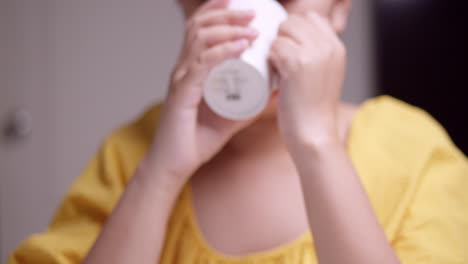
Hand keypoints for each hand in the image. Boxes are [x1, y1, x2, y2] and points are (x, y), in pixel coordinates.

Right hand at [142, 0, 257, 188]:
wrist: (174, 166)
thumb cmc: (196, 140)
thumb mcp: (230, 117)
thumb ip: (249, 104)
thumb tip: (274, 91)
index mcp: (190, 70)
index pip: (199, 29)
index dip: (218, 12)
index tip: (244, 6)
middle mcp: (182, 69)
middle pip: (200, 28)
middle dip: (226, 14)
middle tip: (253, 13)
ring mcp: (180, 81)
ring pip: (200, 41)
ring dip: (228, 29)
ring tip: (252, 27)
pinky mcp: (181, 95)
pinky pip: (200, 66)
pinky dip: (221, 52)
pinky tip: (240, 46)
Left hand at [269, 12, 345, 150]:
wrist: (314, 135)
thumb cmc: (312, 111)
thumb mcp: (323, 76)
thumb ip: (316, 56)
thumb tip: (290, 41)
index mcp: (337, 48)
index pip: (311, 18)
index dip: (294, 31)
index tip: (288, 51)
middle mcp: (328, 46)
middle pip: (295, 20)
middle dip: (281, 37)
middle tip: (279, 62)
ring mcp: (314, 54)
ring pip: (283, 30)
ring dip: (275, 47)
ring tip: (278, 68)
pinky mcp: (297, 64)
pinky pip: (275, 45)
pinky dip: (270, 58)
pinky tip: (274, 74)